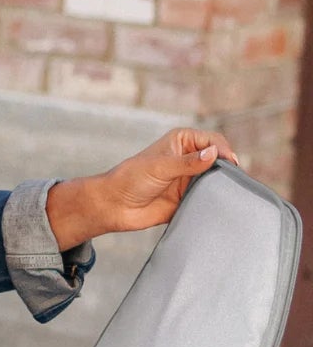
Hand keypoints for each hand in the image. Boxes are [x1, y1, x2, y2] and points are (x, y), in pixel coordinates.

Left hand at [47, 128, 239, 250]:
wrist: (112, 206)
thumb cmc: (130, 179)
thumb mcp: (160, 167)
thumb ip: (187, 163)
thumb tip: (213, 154)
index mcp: (183, 141)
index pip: (213, 141)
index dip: (223, 150)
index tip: (228, 163)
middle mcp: (189, 159)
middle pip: (218, 161)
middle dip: (226, 169)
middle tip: (234, 180)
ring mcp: (189, 179)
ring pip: (215, 180)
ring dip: (221, 186)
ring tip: (227, 193)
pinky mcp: (187, 199)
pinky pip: (206, 199)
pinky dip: (212, 202)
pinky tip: (218, 205)